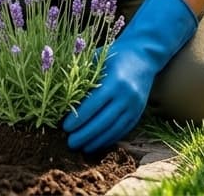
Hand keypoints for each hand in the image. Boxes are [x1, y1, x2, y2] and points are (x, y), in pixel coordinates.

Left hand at [63, 0, 197, 151]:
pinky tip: (96, 144)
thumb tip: (59, 92)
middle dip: (84, 134)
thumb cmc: (114, 55)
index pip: (93, 105)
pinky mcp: (138, 113)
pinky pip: (122, 131)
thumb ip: (81, 73)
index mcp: (115, 81)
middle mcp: (126, 96)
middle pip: (102, 121)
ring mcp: (134, 106)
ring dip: (96, 141)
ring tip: (81, 147)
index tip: (64, 127)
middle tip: (69, 143)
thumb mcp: (98, 59)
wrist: (143, 56)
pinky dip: (109, 140)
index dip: (78, 118)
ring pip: (113, 130)